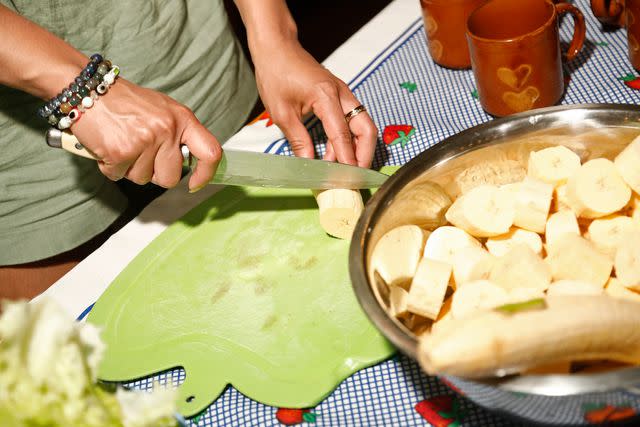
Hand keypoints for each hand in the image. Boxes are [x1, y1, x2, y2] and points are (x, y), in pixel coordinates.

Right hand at [72, 79, 220, 191]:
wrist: (88, 88)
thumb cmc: (125, 102)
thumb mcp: (162, 110)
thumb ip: (178, 134)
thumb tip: (190, 162)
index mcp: (182, 118)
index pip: (210, 152)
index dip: (205, 175)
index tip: (195, 184)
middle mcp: (167, 130)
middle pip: (171, 178)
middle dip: (154, 173)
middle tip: (140, 153)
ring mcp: (145, 141)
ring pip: (143, 179)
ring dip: (130, 168)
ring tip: (122, 143)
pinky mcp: (121, 152)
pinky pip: (120, 176)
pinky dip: (111, 167)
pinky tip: (108, 146)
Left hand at [252, 39, 377, 167]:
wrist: (276, 46)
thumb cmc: (276, 73)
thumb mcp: (282, 112)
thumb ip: (298, 140)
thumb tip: (309, 165)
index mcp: (327, 95)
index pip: (342, 134)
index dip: (347, 159)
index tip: (349, 179)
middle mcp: (341, 94)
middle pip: (366, 128)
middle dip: (364, 154)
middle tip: (355, 175)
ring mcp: (342, 94)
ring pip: (361, 125)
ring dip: (353, 148)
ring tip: (339, 170)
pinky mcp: (338, 96)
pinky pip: (350, 120)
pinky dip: (344, 139)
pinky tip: (332, 155)